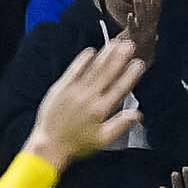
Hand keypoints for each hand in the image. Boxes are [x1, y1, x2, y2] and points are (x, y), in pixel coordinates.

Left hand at [24, 26, 151, 163]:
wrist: (49, 144)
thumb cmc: (77, 144)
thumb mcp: (103, 140)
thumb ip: (120, 125)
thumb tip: (137, 114)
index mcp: (101, 110)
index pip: (120, 88)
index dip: (130, 74)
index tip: (138, 63)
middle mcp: (89, 97)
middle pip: (107, 73)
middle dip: (119, 58)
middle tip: (129, 44)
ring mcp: (74, 91)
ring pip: (93, 69)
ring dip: (105, 55)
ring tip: (115, 43)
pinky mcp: (61, 88)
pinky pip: (74, 70)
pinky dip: (82, 60)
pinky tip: (91, 51)